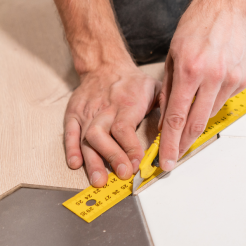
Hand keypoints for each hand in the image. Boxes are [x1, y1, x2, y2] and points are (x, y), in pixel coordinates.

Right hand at [64, 64, 159, 186]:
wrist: (105, 65)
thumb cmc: (132, 82)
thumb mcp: (155, 88)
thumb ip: (165, 107)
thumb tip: (175, 130)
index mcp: (126, 103)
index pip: (124, 128)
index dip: (129, 148)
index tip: (136, 164)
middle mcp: (104, 108)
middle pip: (102, 135)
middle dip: (111, 157)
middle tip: (121, 174)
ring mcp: (87, 112)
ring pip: (87, 138)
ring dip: (92, 160)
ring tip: (99, 180)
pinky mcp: (74, 114)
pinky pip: (70, 133)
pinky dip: (71, 149)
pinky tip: (76, 164)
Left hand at [157, 0, 245, 170]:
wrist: (227, 8)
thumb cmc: (197, 25)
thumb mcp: (173, 55)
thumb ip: (169, 89)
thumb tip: (166, 118)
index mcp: (190, 70)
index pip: (178, 117)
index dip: (170, 143)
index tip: (166, 159)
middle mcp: (213, 77)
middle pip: (197, 123)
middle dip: (183, 144)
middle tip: (174, 157)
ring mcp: (231, 79)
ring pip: (211, 113)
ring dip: (198, 118)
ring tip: (190, 110)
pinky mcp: (244, 79)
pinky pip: (224, 100)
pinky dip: (213, 100)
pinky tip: (210, 84)